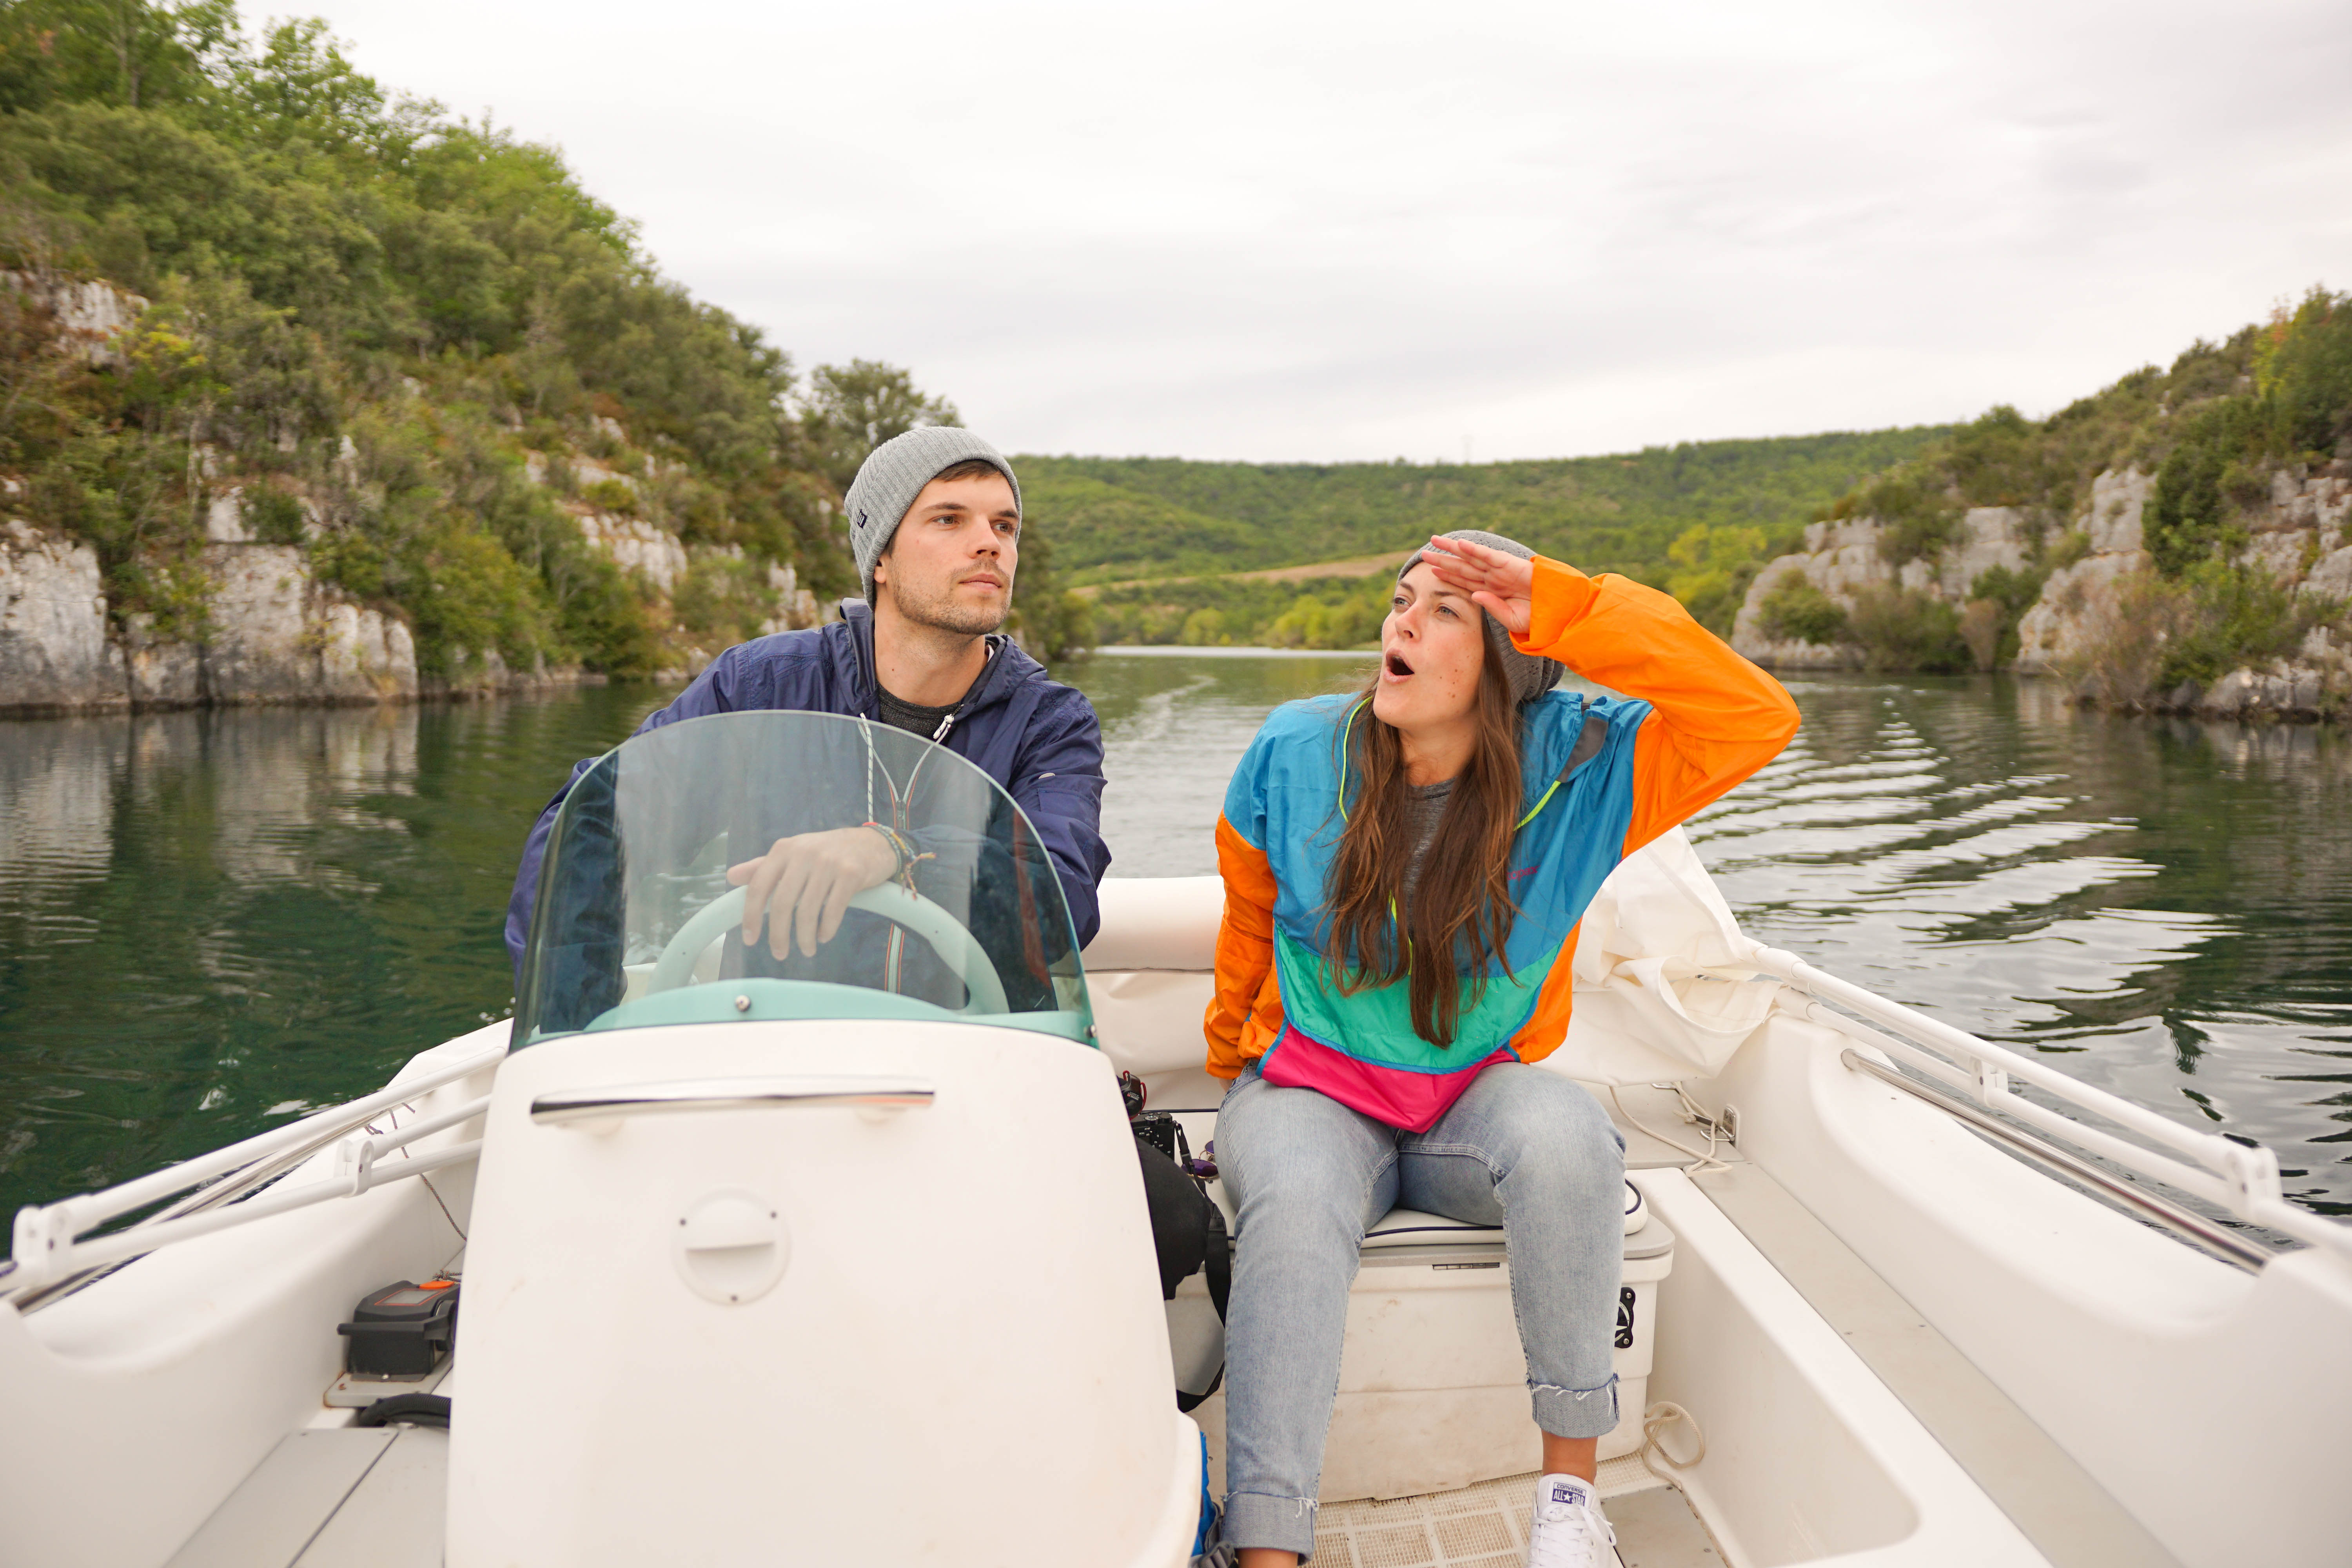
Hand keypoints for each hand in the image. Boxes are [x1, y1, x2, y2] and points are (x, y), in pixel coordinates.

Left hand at [726, 826, 898, 959]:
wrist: (873, 844)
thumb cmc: (828, 852)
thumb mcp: (793, 854)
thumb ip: (762, 867)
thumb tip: (731, 877)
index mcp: (784, 849)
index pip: (760, 886)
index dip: (752, 916)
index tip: (750, 939)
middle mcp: (804, 853)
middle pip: (783, 903)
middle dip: (779, 934)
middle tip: (779, 953)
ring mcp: (829, 863)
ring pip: (808, 910)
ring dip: (805, 937)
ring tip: (806, 949)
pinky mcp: (851, 874)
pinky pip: (833, 910)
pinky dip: (826, 929)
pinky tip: (823, 936)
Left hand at [1418, 534, 1534, 636]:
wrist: (1560, 612)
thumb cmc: (1538, 617)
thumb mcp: (1511, 619)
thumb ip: (1492, 607)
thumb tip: (1474, 594)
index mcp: (1493, 591)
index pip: (1466, 582)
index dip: (1449, 576)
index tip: (1432, 571)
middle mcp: (1494, 578)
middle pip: (1463, 567)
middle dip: (1444, 560)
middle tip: (1424, 553)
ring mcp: (1501, 570)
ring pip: (1471, 557)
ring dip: (1452, 549)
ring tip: (1434, 541)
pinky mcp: (1510, 565)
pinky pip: (1489, 556)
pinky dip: (1475, 550)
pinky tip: (1460, 545)